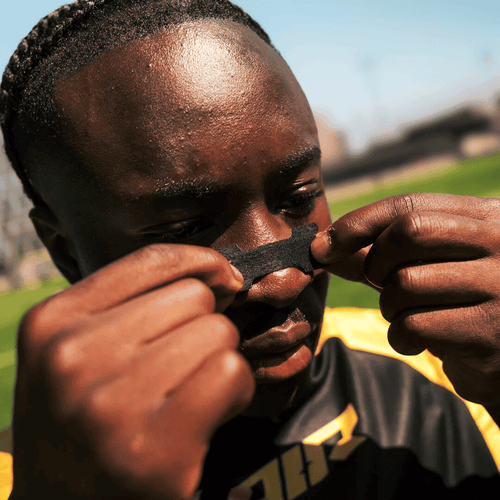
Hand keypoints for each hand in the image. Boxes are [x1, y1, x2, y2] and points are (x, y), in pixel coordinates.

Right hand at [11, 244, 254, 499]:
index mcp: (52, 322)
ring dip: (220, 358)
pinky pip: (229, 372)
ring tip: (193, 391)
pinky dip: (237, 388)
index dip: (201, 263)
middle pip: (193, 297)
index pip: (152, 261)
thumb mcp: (77, 350)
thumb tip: (218, 275)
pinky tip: (214, 410)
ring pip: (217, 331)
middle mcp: (72, 357)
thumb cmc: (82, 420)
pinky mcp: (152, 450)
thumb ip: (131, 304)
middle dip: (203, 325)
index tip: (223, 280)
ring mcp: (109, 405)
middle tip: (184, 364)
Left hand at [312, 193, 499, 422]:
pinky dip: (400, 337)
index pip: (410, 205)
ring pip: (406, 282)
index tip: (324, 246)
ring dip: (389, 306)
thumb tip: (321, 247)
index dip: (358, 223)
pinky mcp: (491, 331)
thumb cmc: (456, 306)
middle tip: (380, 284)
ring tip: (407, 316)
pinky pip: (415, 325)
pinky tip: (415, 342)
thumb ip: (376, 254)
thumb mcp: (424, 269)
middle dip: (377, 262)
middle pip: (409, 232)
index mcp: (487, 217)